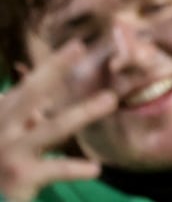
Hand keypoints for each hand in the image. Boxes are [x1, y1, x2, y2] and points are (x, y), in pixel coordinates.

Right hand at [0, 40, 116, 201]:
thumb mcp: (10, 132)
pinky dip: (75, 168)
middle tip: (80, 48)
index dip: (53, 65)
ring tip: (109, 100)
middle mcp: (2, 129)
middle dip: (55, 70)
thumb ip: (26, 112)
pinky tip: (95, 168)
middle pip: (30, 94)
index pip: (29, 87)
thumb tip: (42, 81)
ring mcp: (11, 152)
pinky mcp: (20, 178)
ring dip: (82, 113)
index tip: (77, 45)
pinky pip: (54, 169)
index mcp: (2, 115)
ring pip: (52, 129)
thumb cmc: (0, 160)